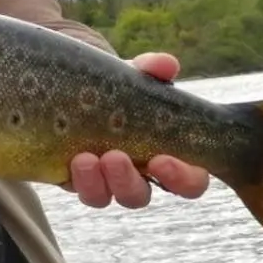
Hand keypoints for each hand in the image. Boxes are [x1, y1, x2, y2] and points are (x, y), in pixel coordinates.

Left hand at [66, 51, 210, 208]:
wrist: (73, 82)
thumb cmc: (119, 86)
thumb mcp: (135, 75)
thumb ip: (152, 70)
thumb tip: (165, 65)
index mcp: (166, 154)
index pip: (189, 180)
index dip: (182, 178)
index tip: (162, 160)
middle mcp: (136, 174)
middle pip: (141, 196)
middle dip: (129, 182)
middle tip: (115, 157)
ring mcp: (104, 180)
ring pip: (105, 197)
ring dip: (98, 182)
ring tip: (85, 157)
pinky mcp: (74, 178)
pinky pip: (78, 188)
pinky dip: (76, 178)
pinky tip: (73, 159)